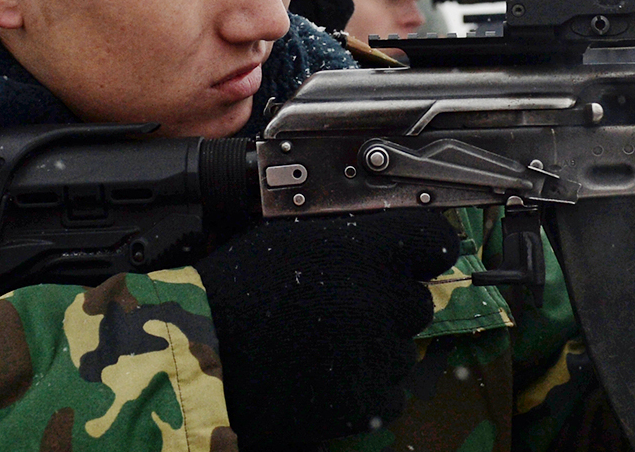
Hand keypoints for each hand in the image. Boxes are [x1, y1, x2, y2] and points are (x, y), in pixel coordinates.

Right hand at [197, 210, 458, 448]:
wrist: (201, 357)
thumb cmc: (235, 290)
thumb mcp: (292, 237)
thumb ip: (348, 233)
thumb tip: (379, 234)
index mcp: (369, 249)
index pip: (433, 240)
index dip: (423, 250)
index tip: (413, 258)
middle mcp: (384, 298)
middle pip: (416, 301)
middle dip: (389, 306)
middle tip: (346, 311)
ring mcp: (379, 353)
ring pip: (401, 350)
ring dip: (375, 348)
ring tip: (325, 347)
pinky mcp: (366, 400)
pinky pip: (389, 393)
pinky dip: (365, 388)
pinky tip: (326, 378)